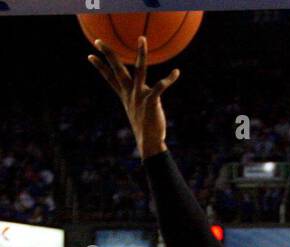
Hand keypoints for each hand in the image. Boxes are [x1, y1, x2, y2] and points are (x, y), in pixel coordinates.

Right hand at [88, 34, 179, 159]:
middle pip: (117, 69)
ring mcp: (140, 96)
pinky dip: (169, 79)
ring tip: (142, 38)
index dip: (100, 67)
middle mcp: (130, 93)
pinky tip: (176, 72)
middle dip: (108, 55)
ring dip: (141, 53)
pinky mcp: (151, 101)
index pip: (109, 78)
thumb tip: (145, 88)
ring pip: (139, 70)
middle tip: (98, 41)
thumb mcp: (136, 109)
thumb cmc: (144, 126)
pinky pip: (160, 86)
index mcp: (125, 94)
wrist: (149, 143)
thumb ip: (138, 96)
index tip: (90, 55)